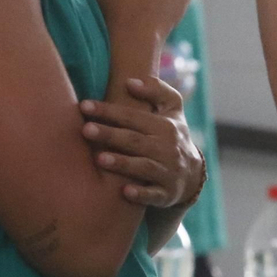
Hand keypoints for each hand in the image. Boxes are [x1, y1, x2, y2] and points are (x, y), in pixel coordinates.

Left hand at [81, 77, 203, 206]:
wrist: (192, 175)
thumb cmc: (172, 135)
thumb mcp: (173, 109)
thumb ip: (155, 90)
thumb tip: (129, 81)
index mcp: (165, 125)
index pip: (133, 116)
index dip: (109, 110)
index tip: (84, 106)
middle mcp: (167, 148)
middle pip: (135, 140)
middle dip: (111, 135)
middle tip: (86, 130)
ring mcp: (168, 171)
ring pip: (143, 167)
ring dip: (122, 163)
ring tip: (99, 158)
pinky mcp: (166, 194)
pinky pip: (154, 195)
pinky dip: (141, 194)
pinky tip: (124, 192)